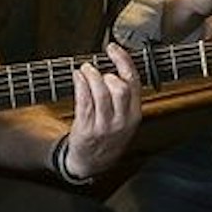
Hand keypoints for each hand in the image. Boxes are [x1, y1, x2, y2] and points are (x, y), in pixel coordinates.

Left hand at [63, 42, 142, 177]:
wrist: (93, 163)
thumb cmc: (108, 136)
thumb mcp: (125, 119)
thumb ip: (125, 96)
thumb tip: (115, 65)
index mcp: (134, 114)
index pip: (133, 82)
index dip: (123, 61)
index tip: (113, 48)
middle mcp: (121, 120)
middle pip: (120, 88)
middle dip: (107, 72)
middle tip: (98, 67)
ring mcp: (104, 126)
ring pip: (100, 93)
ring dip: (92, 75)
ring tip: (86, 69)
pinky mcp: (86, 129)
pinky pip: (84, 102)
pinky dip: (80, 84)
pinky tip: (77, 76)